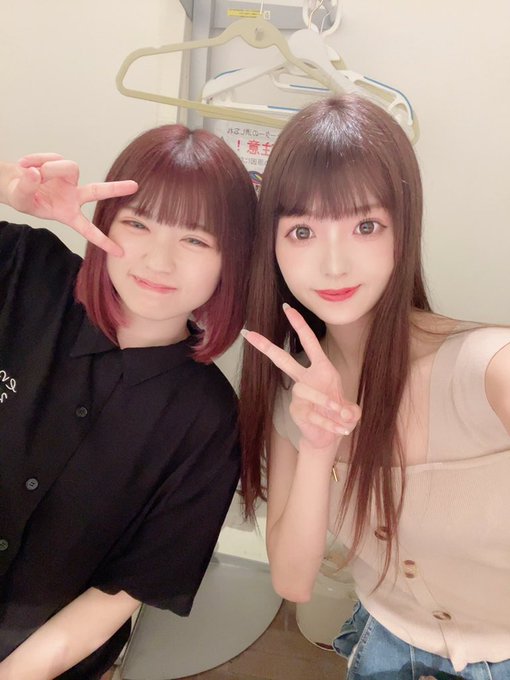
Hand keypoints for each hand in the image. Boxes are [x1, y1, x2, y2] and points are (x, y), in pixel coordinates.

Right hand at [10, 153, 137, 255]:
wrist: (12, 182)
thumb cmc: (21, 197)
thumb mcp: (20, 199)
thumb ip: (27, 188)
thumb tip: (36, 173)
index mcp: (67, 214)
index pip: (87, 229)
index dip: (102, 241)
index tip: (120, 252)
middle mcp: (73, 197)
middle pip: (97, 191)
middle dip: (116, 189)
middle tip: (135, 186)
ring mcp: (69, 180)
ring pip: (68, 168)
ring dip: (48, 168)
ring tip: (29, 171)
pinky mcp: (61, 164)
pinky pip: (53, 158)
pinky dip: (37, 160)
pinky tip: (27, 164)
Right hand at [242, 304, 360, 449]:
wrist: (329, 437)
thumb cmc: (339, 417)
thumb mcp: (351, 411)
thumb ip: (351, 411)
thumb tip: (345, 414)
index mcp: (321, 369)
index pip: (309, 341)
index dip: (299, 324)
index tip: (287, 307)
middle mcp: (305, 379)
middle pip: (283, 360)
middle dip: (266, 346)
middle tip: (249, 333)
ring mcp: (298, 395)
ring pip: (307, 392)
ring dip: (327, 403)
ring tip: (342, 415)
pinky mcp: (296, 411)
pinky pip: (312, 413)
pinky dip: (329, 423)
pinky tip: (340, 429)